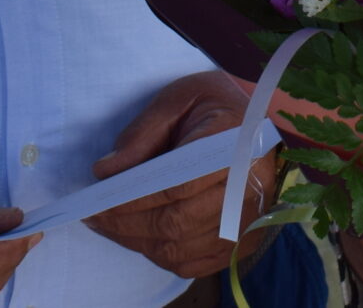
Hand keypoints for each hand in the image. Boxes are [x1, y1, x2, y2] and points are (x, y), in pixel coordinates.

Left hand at [84, 70, 277, 276]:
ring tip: (113, 227)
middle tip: (95, 218)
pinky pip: (198, 263)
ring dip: (140, 242)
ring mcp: (251, 217)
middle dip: (127, 225)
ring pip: (184, 248)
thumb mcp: (179, 98)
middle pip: (177, 222)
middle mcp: (249, 186)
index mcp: (235, 144)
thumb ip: (143, 133)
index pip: (176, 185)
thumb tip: (105, 172)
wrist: (267, 113)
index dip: (131, 200)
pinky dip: (165, 256)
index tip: (96, 202)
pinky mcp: (248, 237)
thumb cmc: (220, 100)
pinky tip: (147, 238)